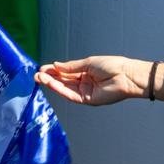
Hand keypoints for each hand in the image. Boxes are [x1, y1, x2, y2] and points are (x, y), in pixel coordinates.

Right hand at [35, 56, 159, 105]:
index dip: (54, 70)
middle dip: (49, 78)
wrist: (126, 76)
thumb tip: (55, 65)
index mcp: (85, 72)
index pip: (66, 72)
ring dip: (51, 84)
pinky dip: (60, 90)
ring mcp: (84, 92)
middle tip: (36, 74)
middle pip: (63, 81)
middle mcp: (83, 83)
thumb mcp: (88, 63)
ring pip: (64, 88)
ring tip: (39, 78)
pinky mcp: (87, 100)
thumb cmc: (112, 66)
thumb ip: (71, 67)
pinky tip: (51, 84)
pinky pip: (70, 95)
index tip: (42, 68)